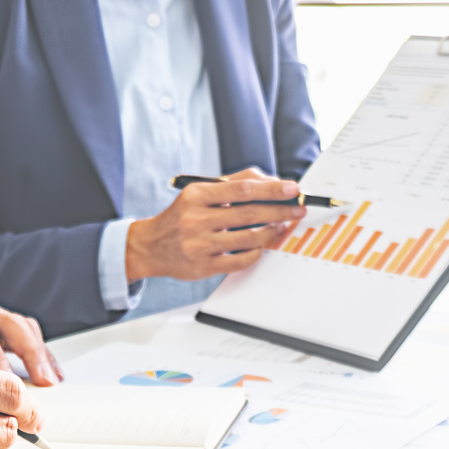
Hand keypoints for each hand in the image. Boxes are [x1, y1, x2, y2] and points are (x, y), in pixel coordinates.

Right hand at [125, 168, 305, 281]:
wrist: (151, 246)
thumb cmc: (183, 215)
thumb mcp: (200, 192)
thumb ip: (234, 182)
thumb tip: (271, 182)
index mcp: (196, 195)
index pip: (242, 189)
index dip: (271, 188)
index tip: (292, 188)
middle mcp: (196, 219)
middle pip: (249, 213)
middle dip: (279, 211)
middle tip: (298, 209)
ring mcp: (199, 245)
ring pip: (248, 239)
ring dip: (271, 232)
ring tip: (282, 226)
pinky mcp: (203, 266)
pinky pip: (240, 261)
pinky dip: (256, 253)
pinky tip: (262, 246)